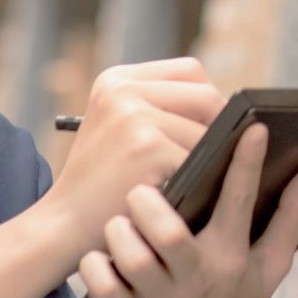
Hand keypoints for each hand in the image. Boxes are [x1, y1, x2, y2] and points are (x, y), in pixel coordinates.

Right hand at [39, 59, 222, 240]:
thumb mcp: (118, 130)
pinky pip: (201, 159)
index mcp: (116, 79)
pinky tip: (189, 197)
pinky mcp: (147, 146)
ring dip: (211, 159)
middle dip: (219, 128)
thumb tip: (234, 111)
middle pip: (206, 95)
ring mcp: (133, 115)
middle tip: (218, 160)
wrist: (63, 226)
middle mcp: (121, 89)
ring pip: (207, 130)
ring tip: (199, 181)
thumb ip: (161, 108)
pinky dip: (201, 181)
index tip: (213, 128)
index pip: (190, 71)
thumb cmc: (101, 184)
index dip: (210, 100)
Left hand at [76, 123, 297, 297]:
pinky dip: (94, 266)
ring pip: (132, 256)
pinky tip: (100, 258)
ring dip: (118, 233)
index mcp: (233, 258)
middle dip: (148, 202)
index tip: (251, 126)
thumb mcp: (269, 270)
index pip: (241, 201)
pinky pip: (102, 287)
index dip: (247, 161)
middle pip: (169, 231)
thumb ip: (291, 217)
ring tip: (120, 225)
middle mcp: (200, 279)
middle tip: (141, 191)